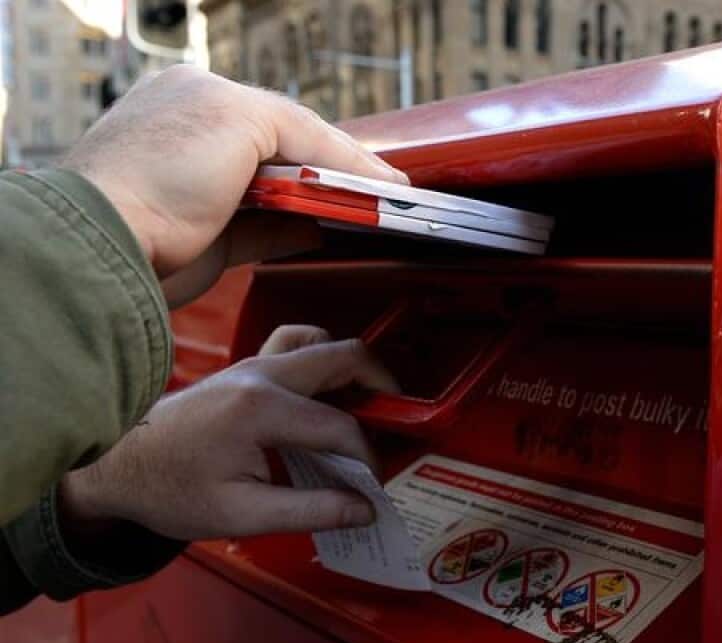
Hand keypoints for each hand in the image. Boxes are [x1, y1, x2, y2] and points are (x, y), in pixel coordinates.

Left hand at [59, 326, 397, 540]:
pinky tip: (324, 393)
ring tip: (365, 402)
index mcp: (262, 410)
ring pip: (320, 341)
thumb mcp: (242, 515)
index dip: (368, 458)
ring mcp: (251, 364)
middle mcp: (261, 375)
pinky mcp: (243, 368)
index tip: (375, 486)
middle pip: (343, 357)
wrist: (115, 466)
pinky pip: (295, 344)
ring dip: (350, 366)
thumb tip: (363, 508)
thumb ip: (310, 510)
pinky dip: (320, 360)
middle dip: (381, 385)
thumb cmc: (171, 491)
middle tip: (397, 417)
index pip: (340, 427)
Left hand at [63, 65, 407, 280]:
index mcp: (201, 95)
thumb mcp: (241, 118)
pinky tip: (331, 234)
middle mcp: (201, 140)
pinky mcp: (208, 240)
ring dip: (323, 205)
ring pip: (284, 195)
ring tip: (365, 216)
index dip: (343, 147)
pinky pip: (269, 234)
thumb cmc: (156, 168)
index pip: (291, 117)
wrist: (109, 243)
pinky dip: (303, 234)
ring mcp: (205, 193)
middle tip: (382, 196)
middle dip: (335, 175)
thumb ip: (302, 132)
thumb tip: (343, 166)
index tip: (386, 175)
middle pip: (291, 155)